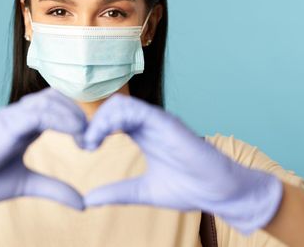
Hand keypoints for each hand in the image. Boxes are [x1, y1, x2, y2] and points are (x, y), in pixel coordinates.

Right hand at [0, 87, 87, 237]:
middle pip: (56, 97)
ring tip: (85, 138)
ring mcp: (10, 116)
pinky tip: (75, 134)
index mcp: (23, 124)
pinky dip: (61, 120)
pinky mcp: (5, 124)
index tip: (89, 143)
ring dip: (73, 116)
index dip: (76, 118)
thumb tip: (83, 203)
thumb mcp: (28, 185)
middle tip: (91, 139)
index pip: (55, 105)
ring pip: (49, 101)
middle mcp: (17, 115)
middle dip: (78, 114)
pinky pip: (39, 113)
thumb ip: (55, 189)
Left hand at [82, 93, 282, 235]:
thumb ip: (116, 192)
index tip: (85, 147)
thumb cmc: (188, 189)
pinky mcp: (168, 123)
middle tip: (86, 144)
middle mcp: (149, 124)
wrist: (219, 194)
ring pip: (121, 104)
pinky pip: (137, 110)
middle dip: (93, 122)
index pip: (110, 118)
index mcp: (142, 134)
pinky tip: (106, 137)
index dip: (93, 128)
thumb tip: (87, 200)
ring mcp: (159, 122)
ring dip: (101, 119)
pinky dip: (116, 118)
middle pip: (112, 107)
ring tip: (92, 142)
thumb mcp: (143, 191)